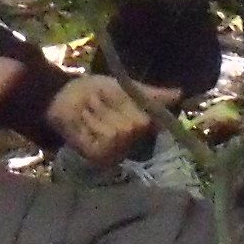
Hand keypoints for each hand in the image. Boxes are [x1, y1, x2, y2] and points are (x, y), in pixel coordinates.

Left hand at [48, 73, 174, 165]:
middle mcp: (130, 143)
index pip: (149, 119)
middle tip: (100, 103)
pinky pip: (103, 139)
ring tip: (89, 111)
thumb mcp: (126, 88)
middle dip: (114, 108)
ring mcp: (113, 151)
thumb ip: (152, 94)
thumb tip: (181, 93)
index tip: (120, 98)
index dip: (133, 106)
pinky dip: (91, 124)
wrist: (62, 95)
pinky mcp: (96, 156)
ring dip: (99, 114)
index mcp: (141, 127)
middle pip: (134, 124)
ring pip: (118, 131)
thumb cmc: (94, 91)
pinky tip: (82, 121)